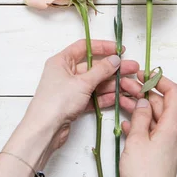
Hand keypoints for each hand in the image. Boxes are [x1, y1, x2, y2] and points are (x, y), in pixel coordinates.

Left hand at [24, 39, 138, 150]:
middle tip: (131, 68)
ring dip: (111, 83)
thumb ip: (101, 70)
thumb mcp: (82, 82)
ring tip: (129, 84)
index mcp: (61, 61)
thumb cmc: (57, 102)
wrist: (45, 130)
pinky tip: (118, 97)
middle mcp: (64, 73)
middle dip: (112, 68)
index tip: (119, 49)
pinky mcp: (73, 104)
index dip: (102, 46)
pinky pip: (92, 97)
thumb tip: (114, 59)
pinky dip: (104, 97)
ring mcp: (70, 89)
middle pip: (92, 66)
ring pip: (94, 83)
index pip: (84, 47)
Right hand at [119, 72, 176, 176]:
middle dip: (144, 93)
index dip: (158, 80)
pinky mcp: (161, 154)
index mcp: (173, 126)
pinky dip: (141, 124)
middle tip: (124, 86)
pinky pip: (152, 132)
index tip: (141, 75)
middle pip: (162, 105)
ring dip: (140, 108)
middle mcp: (175, 133)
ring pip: (155, 118)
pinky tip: (126, 123)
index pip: (174, 93)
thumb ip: (141, 118)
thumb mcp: (137, 140)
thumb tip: (144, 102)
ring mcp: (168, 144)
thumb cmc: (144, 174)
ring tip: (121, 100)